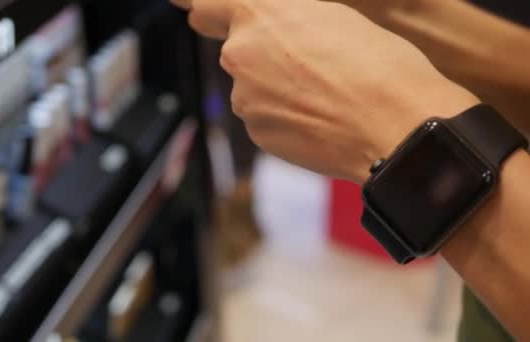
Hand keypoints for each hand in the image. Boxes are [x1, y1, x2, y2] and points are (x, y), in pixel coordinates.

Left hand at [172, 0, 479, 181]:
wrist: (394, 126)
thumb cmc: (378, 64)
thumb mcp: (330, 17)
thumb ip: (285, 19)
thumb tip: (270, 32)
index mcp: (259, 14)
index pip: (207, 5)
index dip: (201, 9)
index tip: (190, 10)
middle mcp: (240, 54)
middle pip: (239, 52)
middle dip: (263, 57)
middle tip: (311, 65)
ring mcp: (245, 99)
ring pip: (254, 89)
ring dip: (277, 90)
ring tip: (324, 94)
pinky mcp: (257, 134)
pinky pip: (265, 119)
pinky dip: (285, 118)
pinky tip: (319, 118)